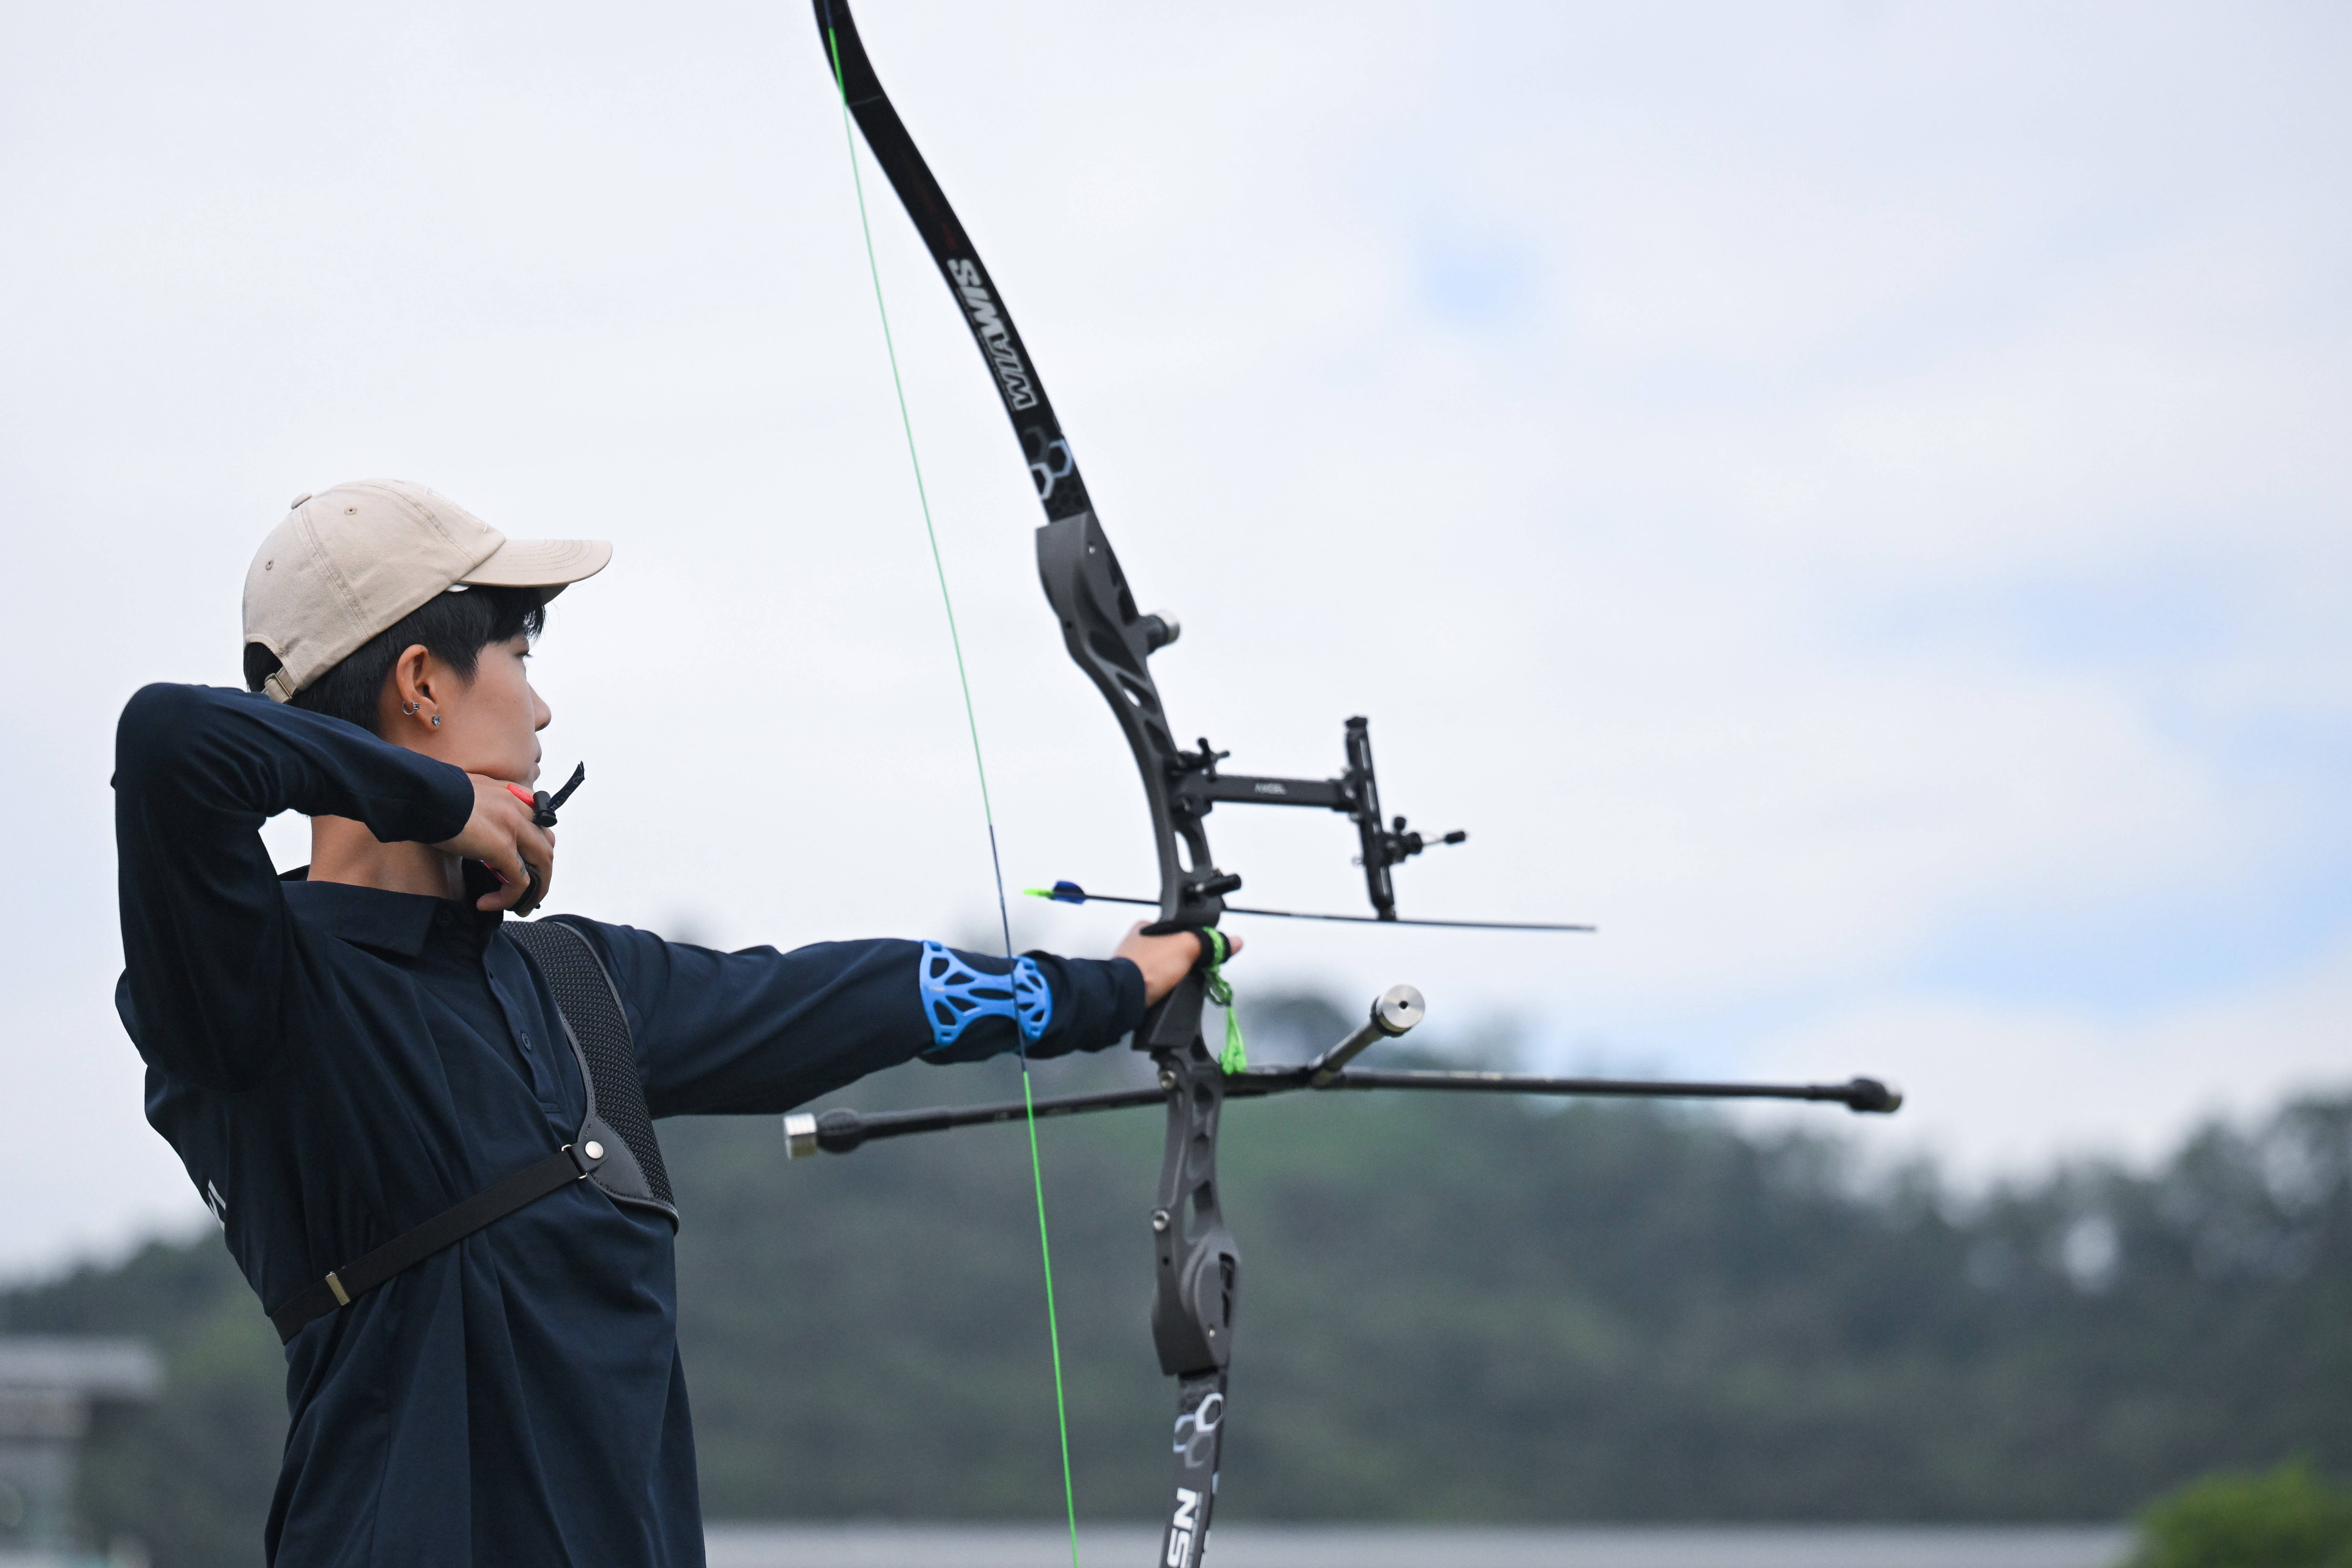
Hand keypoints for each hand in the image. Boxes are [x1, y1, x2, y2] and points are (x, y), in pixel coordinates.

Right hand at [433, 775, 555, 914]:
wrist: (420, 793)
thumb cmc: (433, 794)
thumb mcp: (467, 795)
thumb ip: (482, 808)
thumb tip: (475, 827)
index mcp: (512, 795)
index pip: (539, 823)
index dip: (534, 847)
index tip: (523, 864)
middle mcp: (519, 809)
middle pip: (545, 846)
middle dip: (541, 873)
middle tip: (529, 892)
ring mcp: (513, 828)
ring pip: (541, 864)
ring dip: (535, 889)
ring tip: (520, 906)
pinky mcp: (502, 847)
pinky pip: (518, 881)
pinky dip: (508, 897)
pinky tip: (486, 904)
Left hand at [1113, 921, 1242, 1006]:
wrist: (1124, 996)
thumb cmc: (1147, 966)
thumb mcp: (1187, 947)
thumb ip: (1209, 942)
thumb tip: (1233, 941)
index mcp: (1147, 926)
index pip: (1178, 930)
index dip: (1193, 941)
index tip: (1202, 953)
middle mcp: (1137, 943)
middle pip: (1171, 950)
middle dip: (1183, 962)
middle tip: (1190, 972)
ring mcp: (1131, 964)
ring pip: (1162, 968)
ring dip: (1171, 977)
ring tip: (1177, 984)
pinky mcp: (1130, 984)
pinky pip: (1153, 984)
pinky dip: (1161, 988)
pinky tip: (1165, 993)